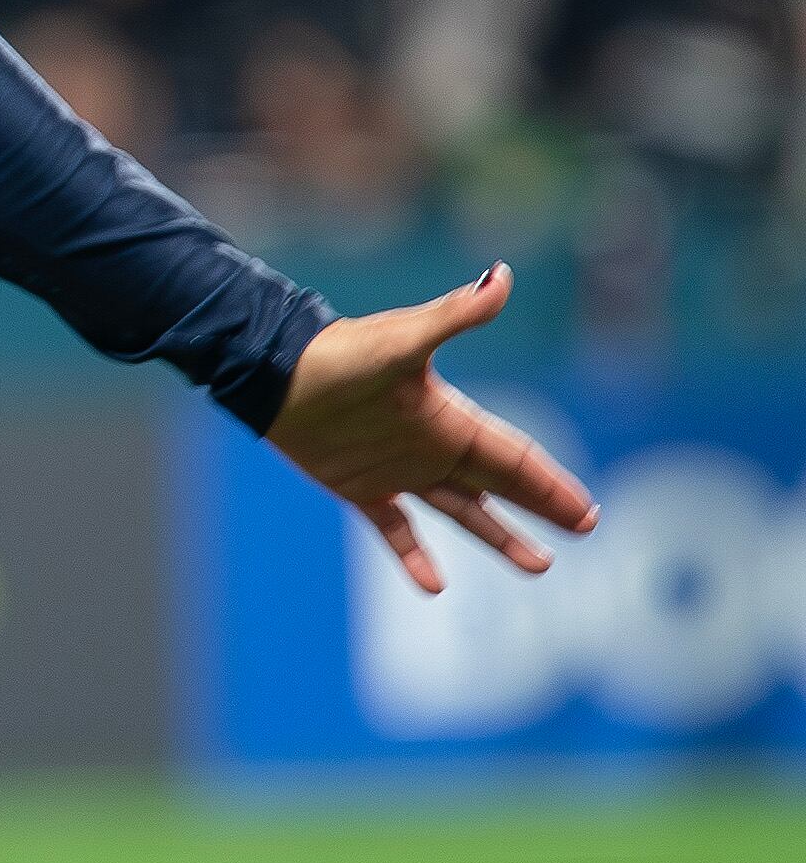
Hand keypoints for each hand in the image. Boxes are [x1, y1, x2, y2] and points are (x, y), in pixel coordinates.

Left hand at [268, 262, 596, 593]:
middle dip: (542, 506)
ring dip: (499, 537)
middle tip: (585, 528)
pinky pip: (394, 529)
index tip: (587, 511)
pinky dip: (413, 556)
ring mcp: (396, 469)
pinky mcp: (358, 487)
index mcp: (449, 418)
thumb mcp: (402, 338)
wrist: (274, 371)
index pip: (514, 457)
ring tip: (537, 566)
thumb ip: (455, 315)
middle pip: (499, 484)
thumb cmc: (338, 352)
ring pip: (461, 511)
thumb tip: (501, 275)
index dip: (551, 483)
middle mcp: (430, 446)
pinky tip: (434, 586)